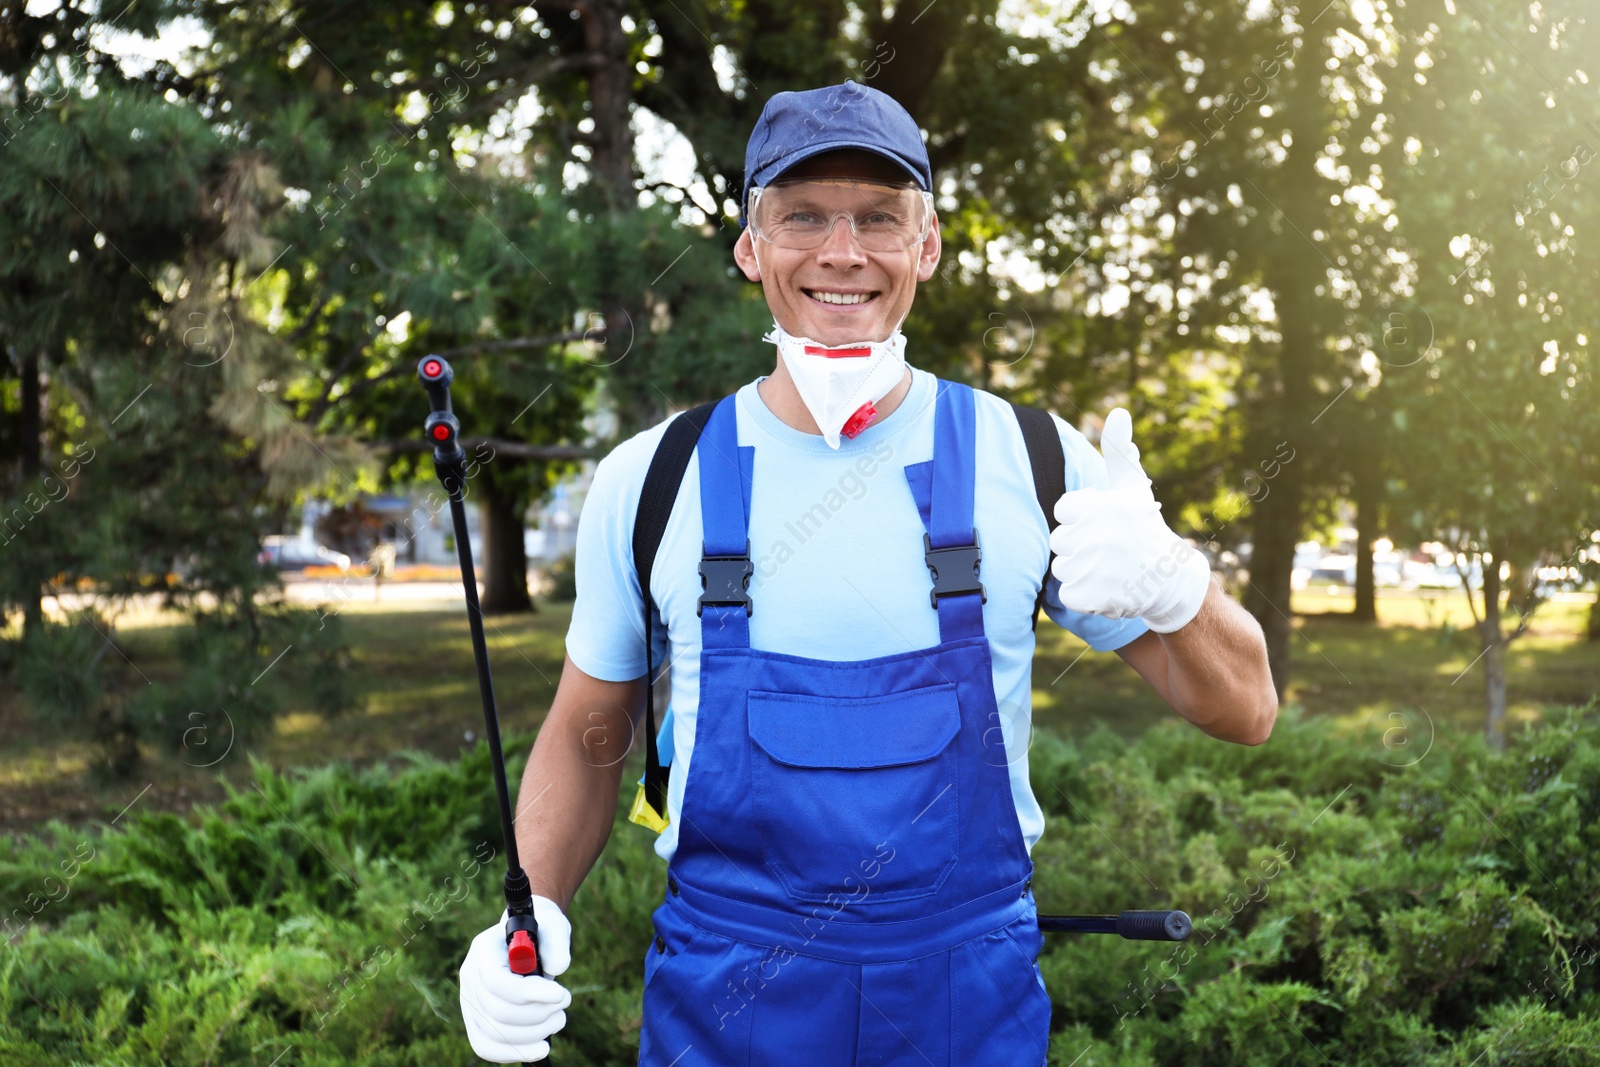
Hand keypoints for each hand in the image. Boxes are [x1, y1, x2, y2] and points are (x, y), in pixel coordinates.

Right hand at [459, 898, 572, 1061]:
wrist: (530, 942)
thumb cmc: (542, 933)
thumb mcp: (553, 927)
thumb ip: (556, 943)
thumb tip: (557, 967)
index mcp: (484, 949)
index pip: (496, 981)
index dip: (529, 993)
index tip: (561, 994)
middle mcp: (470, 976)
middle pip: (497, 1011)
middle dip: (538, 1014)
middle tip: (565, 1001)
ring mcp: (469, 1000)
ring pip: (494, 1033)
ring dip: (533, 1033)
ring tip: (558, 1018)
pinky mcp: (475, 1020)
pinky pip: (486, 1046)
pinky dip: (515, 1052)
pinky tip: (540, 1048)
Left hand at [1049, 408, 1209, 632]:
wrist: (1171, 580)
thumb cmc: (1144, 527)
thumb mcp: (1131, 487)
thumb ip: (1118, 451)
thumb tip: (1118, 410)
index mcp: (1100, 505)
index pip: (1062, 512)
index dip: (1081, 521)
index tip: (1106, 526)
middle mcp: (1098, 534)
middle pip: (1058, 541)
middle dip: (1080, 547)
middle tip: (1110, 551)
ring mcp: (1095, 567)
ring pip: (1060, 568)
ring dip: (1081, 573)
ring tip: (1109, 570)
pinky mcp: (1092, 596)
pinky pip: (1067, 594)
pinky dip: (1084, 597)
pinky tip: (1108, 590)